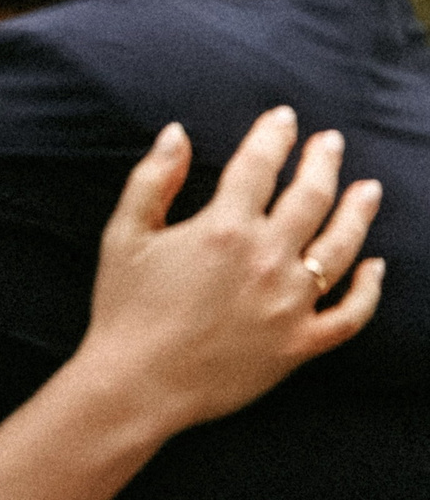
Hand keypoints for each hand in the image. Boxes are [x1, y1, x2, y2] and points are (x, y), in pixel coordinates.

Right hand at [74, 106, 383, 435]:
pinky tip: (375, 267)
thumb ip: (154, 178)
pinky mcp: (300, 343)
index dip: (274, 136)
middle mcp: (266, 259)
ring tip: (369, 189)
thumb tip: (177, 133)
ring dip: (358, 213)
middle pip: (310, 198)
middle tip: (332, 142)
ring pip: (341, 248)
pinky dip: (369, 289)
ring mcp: (290, 303)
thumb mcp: (124, 233)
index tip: (285, 117)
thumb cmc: (125, 306)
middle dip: (323, 163)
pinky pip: (350, 314)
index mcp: (223, 227)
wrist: (138, 381)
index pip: (259, 166)